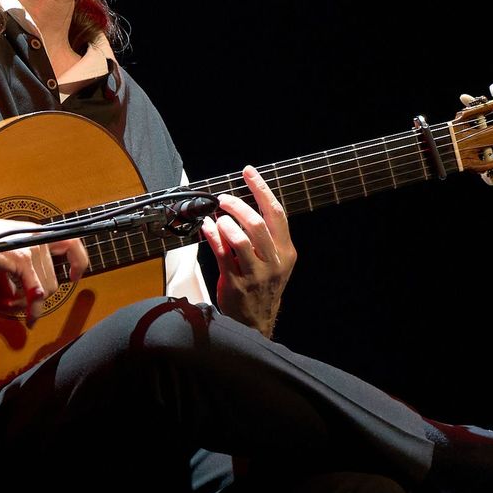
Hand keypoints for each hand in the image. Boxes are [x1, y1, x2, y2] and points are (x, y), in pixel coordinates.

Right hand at [0, 215, 90, 326]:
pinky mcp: (23, 260)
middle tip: (21, 305)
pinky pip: (35, 291)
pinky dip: (32, 308)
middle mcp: (40, 240)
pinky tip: (28, 316)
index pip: (72, 244)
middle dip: (39, 299)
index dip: (79, 262)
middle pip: (54, 281)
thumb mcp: (4, 262)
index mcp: (38, 236)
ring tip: (10, 303)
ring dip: (30, 304)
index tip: (73, 277)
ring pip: (46, 289)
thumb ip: (14, 281)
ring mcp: (33, 249)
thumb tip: (13, 303)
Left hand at [200, 165, 296, 337]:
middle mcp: (274, 261)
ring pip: (240, 239)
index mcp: (286, 251)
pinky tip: (206, 227)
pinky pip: (221, 253)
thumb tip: (242, 205)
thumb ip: (264, 235)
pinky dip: (211, 236)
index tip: (248, 172)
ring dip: (225, 223)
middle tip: (223, 199)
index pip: (276, 212)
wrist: (256, 320)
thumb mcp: (274, 260)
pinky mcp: (236, 283)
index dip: (261, 189)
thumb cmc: (263, 284)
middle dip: (237, 206)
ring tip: (217, 218)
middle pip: (257, 223)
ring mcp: (255, 274)